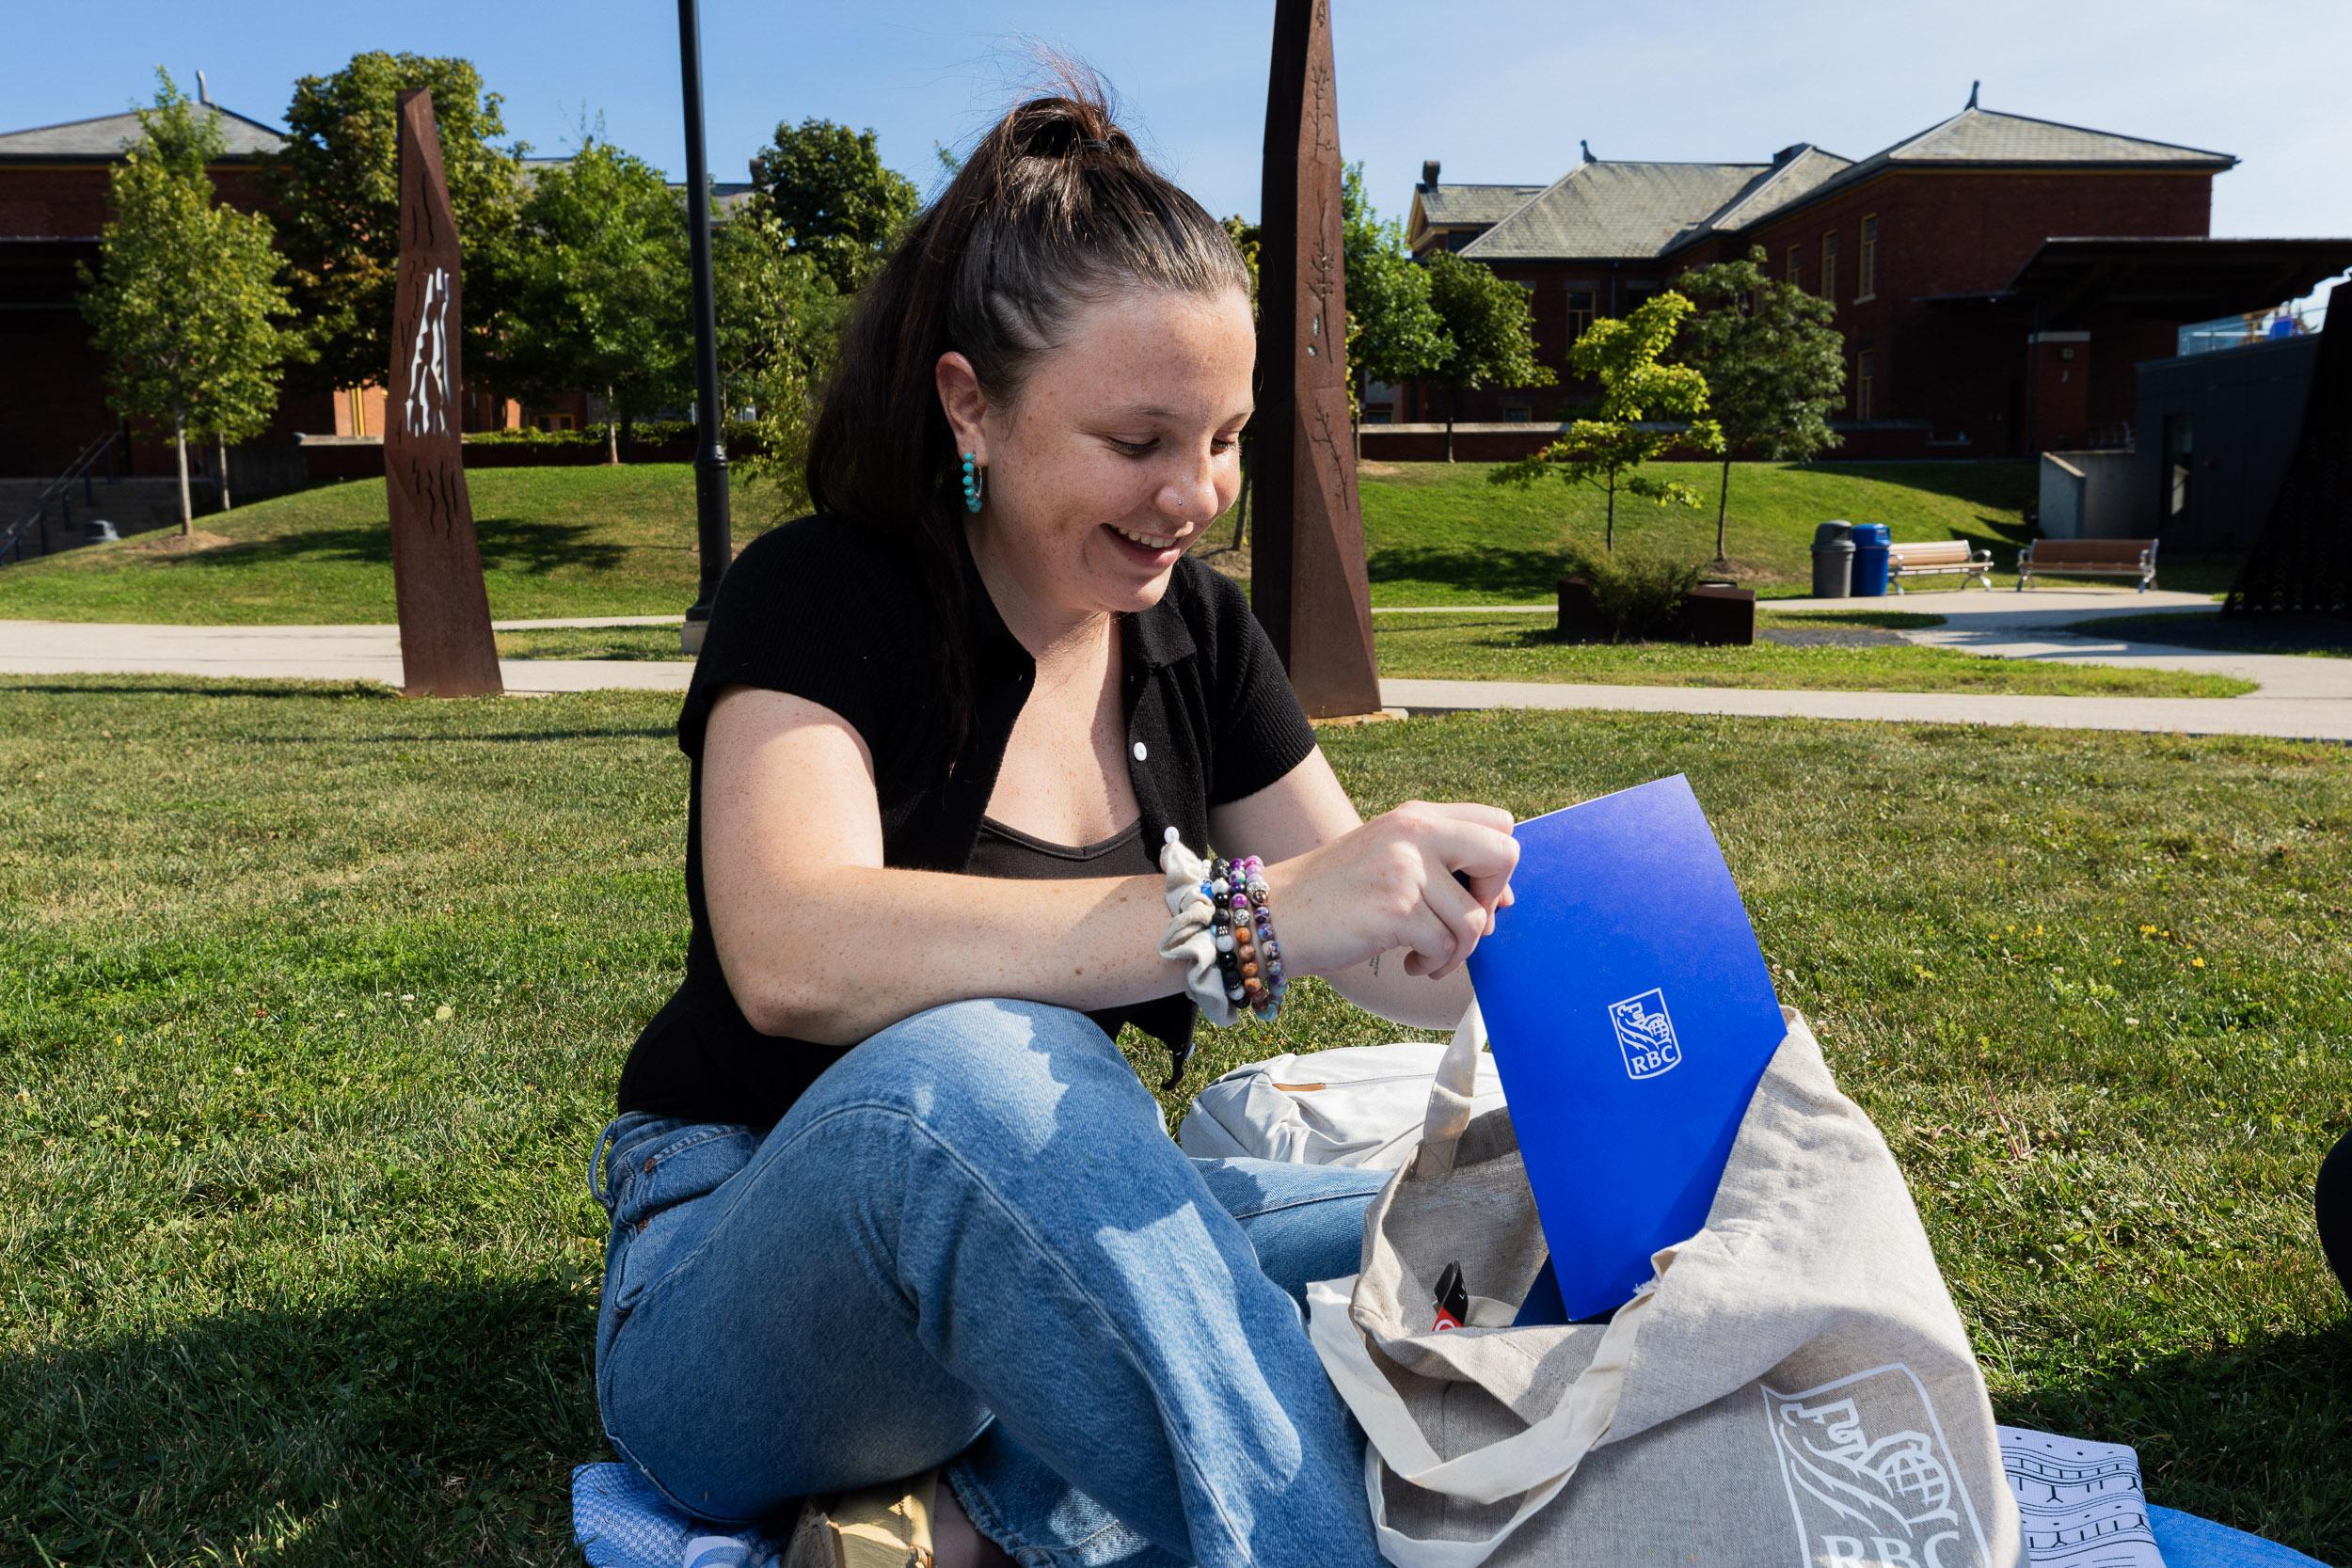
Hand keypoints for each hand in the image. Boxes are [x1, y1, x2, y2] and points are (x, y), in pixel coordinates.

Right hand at [1269, 801, 1518, 982]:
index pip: (1498, 822)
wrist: (1272, 915)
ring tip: (1425, 957)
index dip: (1497, 865)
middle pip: (1505, 855)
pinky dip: (1432, 965)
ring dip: (1457, 951)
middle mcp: (1414, 831)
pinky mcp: (1394, 908)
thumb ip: (1441, 865)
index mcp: (1415, 816)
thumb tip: (1505, 902)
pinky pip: (1445, 946)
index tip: (1472, 895)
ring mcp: (1405, 867)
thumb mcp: (1389, 860)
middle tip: (1462, 924)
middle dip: (1493, 901)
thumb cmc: (1334, 897)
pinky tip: (1408, 965)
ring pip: (1474, 918)